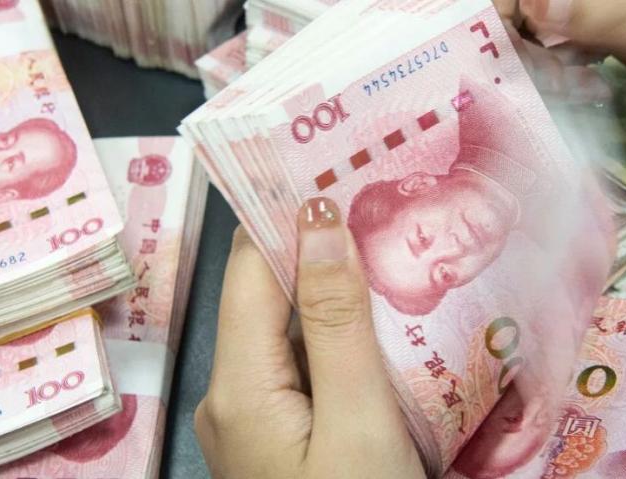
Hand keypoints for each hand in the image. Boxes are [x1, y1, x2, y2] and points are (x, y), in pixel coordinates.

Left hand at [195, 198, 425, 478]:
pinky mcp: (276, 434)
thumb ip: (338, 325)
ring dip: (336, 302)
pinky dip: (339, 345)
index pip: (250, 272)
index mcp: (238, 388)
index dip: (286, 219)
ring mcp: (252, 419)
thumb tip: (318, 223)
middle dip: (320, 255)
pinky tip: (382, 335)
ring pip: (290, 334)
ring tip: (394, 265)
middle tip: (382, 215)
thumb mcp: (359, 423)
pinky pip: (303, 369)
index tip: (335, 174)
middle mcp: (231, 397)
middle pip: (267, 301)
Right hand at [497, 0, 625, 98]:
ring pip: (535, 37)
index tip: (503, 60)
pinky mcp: (594, 30)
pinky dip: (564, 76)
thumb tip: (534, 5)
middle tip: (555, 84)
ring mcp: (583, 9)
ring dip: (545, 72)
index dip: (497, 19)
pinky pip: (558, 52)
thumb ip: (596, 12)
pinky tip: (590, 91)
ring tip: (581, 91)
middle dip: (525, 53)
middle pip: (520, 15)